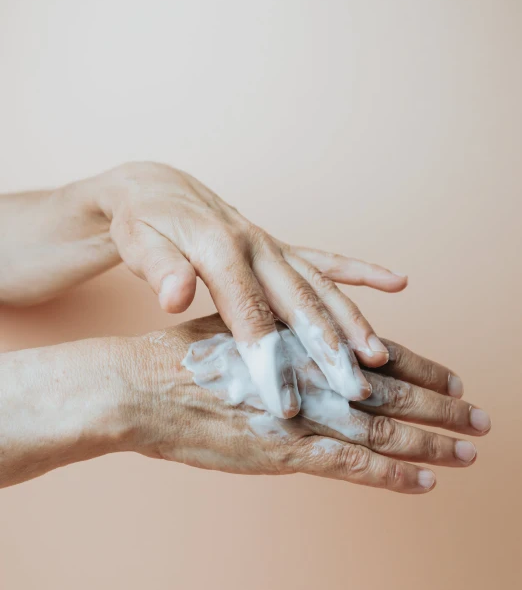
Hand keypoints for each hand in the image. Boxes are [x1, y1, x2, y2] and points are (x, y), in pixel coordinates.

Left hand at [93, 162, 406, 415]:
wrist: (157, 188)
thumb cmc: (144, 223)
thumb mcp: (138, 243)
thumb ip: (160, 270)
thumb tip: (176, 297)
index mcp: (219, 249)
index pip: (248, 311)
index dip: (268, 358)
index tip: (284, 401)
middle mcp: (255, 245)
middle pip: (298, 302)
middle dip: (327, 348)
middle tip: (354, 388)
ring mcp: (272, 246)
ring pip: (320, 286)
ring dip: (351, 322)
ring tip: (378, 358)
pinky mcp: (280, 247)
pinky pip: (327, 260)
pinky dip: (362, 272)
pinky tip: (396, 283)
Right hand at [124, 314, 490, 493]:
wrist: (142, 385)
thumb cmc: (183, 357)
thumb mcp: (240, 330)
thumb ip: (282, 341)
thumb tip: (306, 346)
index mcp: (307, 340)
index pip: (382, 355)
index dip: (424, 368)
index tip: (454, 381)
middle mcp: (313, 373)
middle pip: (396, 392)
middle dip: (444, 408)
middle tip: (483, 420)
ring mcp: (303, 414)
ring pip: (385, 429)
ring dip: (432, 443)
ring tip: (470, 452)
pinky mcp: (285, 451)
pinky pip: (352, 466)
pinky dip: (391, 475)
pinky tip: (424, 482)